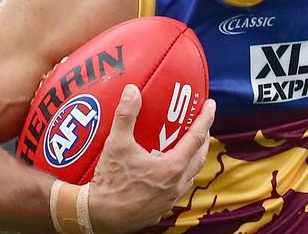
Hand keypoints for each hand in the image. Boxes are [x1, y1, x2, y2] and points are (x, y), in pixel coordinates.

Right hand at [88, 84, 214, 233]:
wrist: (96, 216)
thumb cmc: (109, 182)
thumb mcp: (116, 144)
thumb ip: (126, 115)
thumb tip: (133, 91)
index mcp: (172, 167)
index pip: (196, 138)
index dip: (205, 119)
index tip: (210, 105)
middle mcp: (176, 185)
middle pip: (198, 157)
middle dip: (203, 138)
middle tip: (200, 123)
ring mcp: (169, 200)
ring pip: (189, 175)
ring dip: (191, 158)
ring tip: (186, 145)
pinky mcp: (160, 210)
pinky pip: (177, 189)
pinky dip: (178, 175)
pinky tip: (167, 170)